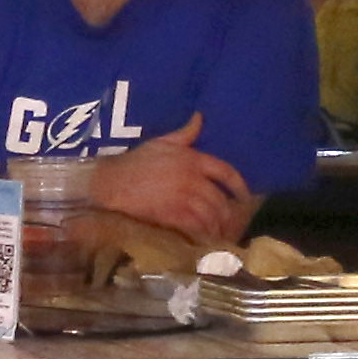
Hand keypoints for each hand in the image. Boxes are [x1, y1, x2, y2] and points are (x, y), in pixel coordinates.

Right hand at [87, 117, 252, 243]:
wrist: (112, 182)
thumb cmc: (135, 161)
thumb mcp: (161, 142)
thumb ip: (185, 133)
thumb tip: (200, 117)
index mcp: (193, 160)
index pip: (226, 172)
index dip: (239, 186)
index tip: (245, 197)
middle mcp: (193, 179)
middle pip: (221, 200)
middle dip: (228, 215)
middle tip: (230, 224)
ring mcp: (184, 199)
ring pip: (211, 216)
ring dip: (218, 228)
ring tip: (220, 235)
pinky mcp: (173, 216)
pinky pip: (196, 228)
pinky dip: (204, 236)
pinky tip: (205, 241)